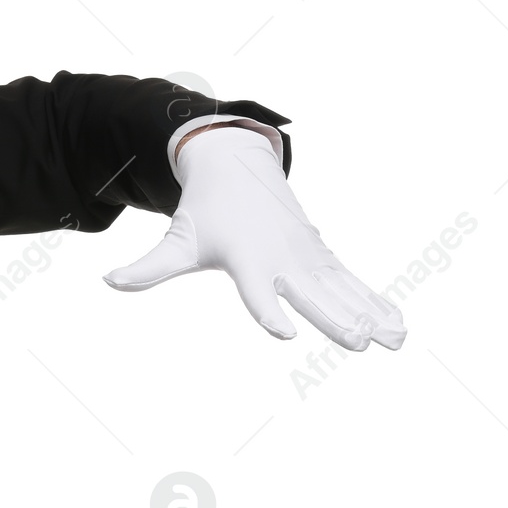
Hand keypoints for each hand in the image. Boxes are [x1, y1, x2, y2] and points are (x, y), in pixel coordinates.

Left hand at [103, 123, 405, 350]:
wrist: (237, 163)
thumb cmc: (203, 212)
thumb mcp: (176, 240)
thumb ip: (147, 268)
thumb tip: (108, 280)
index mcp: (247, 258)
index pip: (256, 291)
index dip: (268, 311)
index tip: (283, 333)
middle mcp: (283, 257)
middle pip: (311, 294)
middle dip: (335, 318)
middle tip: (357, 343)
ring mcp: (307, 256)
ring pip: (342, 290)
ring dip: (371, 314)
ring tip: (396, 341)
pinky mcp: (322, 255)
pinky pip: (354, 283)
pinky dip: (378, 303)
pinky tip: (400, 328)